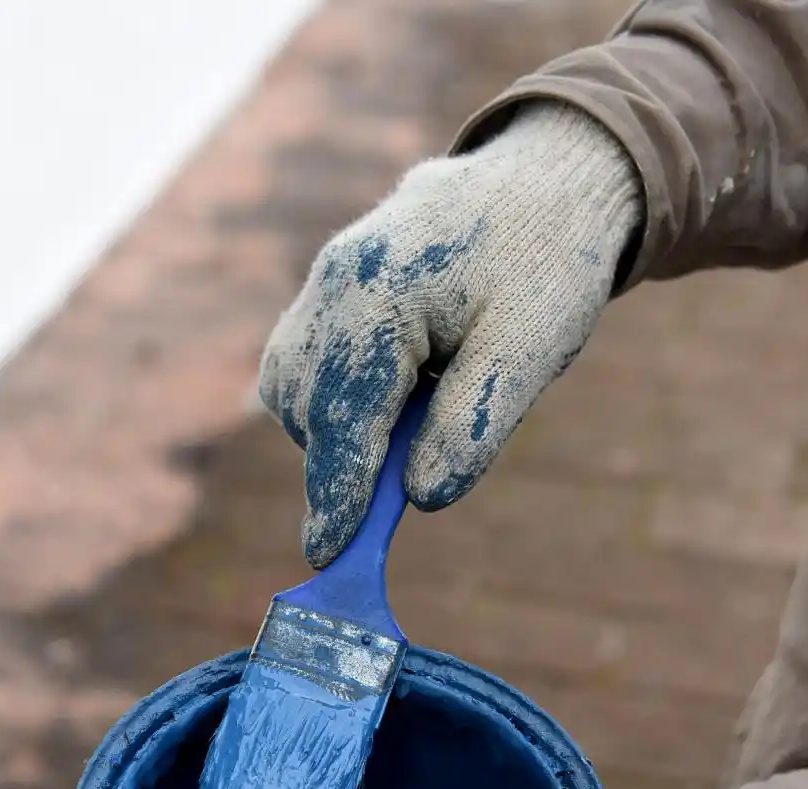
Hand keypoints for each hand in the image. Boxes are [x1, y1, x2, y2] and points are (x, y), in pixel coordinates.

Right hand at [259, 101, 641, 565]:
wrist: (550, 176)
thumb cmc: (548, 260)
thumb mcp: (532, 348)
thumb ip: (474, 423)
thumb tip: (421, 497)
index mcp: (379, 292)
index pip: (341, 417)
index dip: (335, 494)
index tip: (327, 556)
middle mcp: (334, 281)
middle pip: (308, 408)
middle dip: (341, 464)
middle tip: (394, 500)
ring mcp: (324, 281)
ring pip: (294, 387)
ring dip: (336, 431)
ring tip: (414, 424)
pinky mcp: (328, 289)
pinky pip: (303, 363)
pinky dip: (335, 401)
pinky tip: (397, 398)